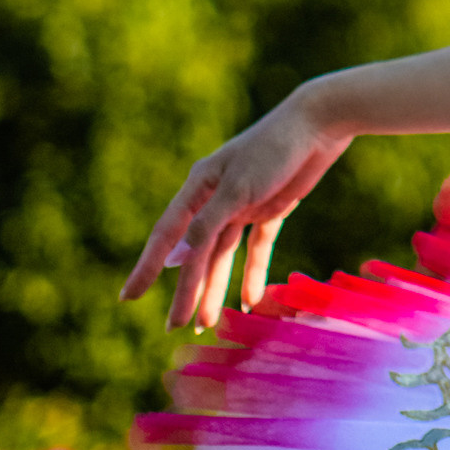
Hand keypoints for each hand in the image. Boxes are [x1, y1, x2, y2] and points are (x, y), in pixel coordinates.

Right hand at [121, 90, 351, 330]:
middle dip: (186, 290)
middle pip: (196, 253)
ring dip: (215, 287)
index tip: (128, 298)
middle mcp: (216, 198)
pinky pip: (256, 247)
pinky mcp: (270, 208)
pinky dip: (253, 273)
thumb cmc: (274, 148)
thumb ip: (209, 222)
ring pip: (223, 255)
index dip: (147, 267)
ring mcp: (243, 204)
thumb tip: (178, 257)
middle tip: (176, 326)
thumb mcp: (239, 187)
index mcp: (199, 188)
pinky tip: (250, 300)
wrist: (320, 123)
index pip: (166, 235)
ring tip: (206, 322)